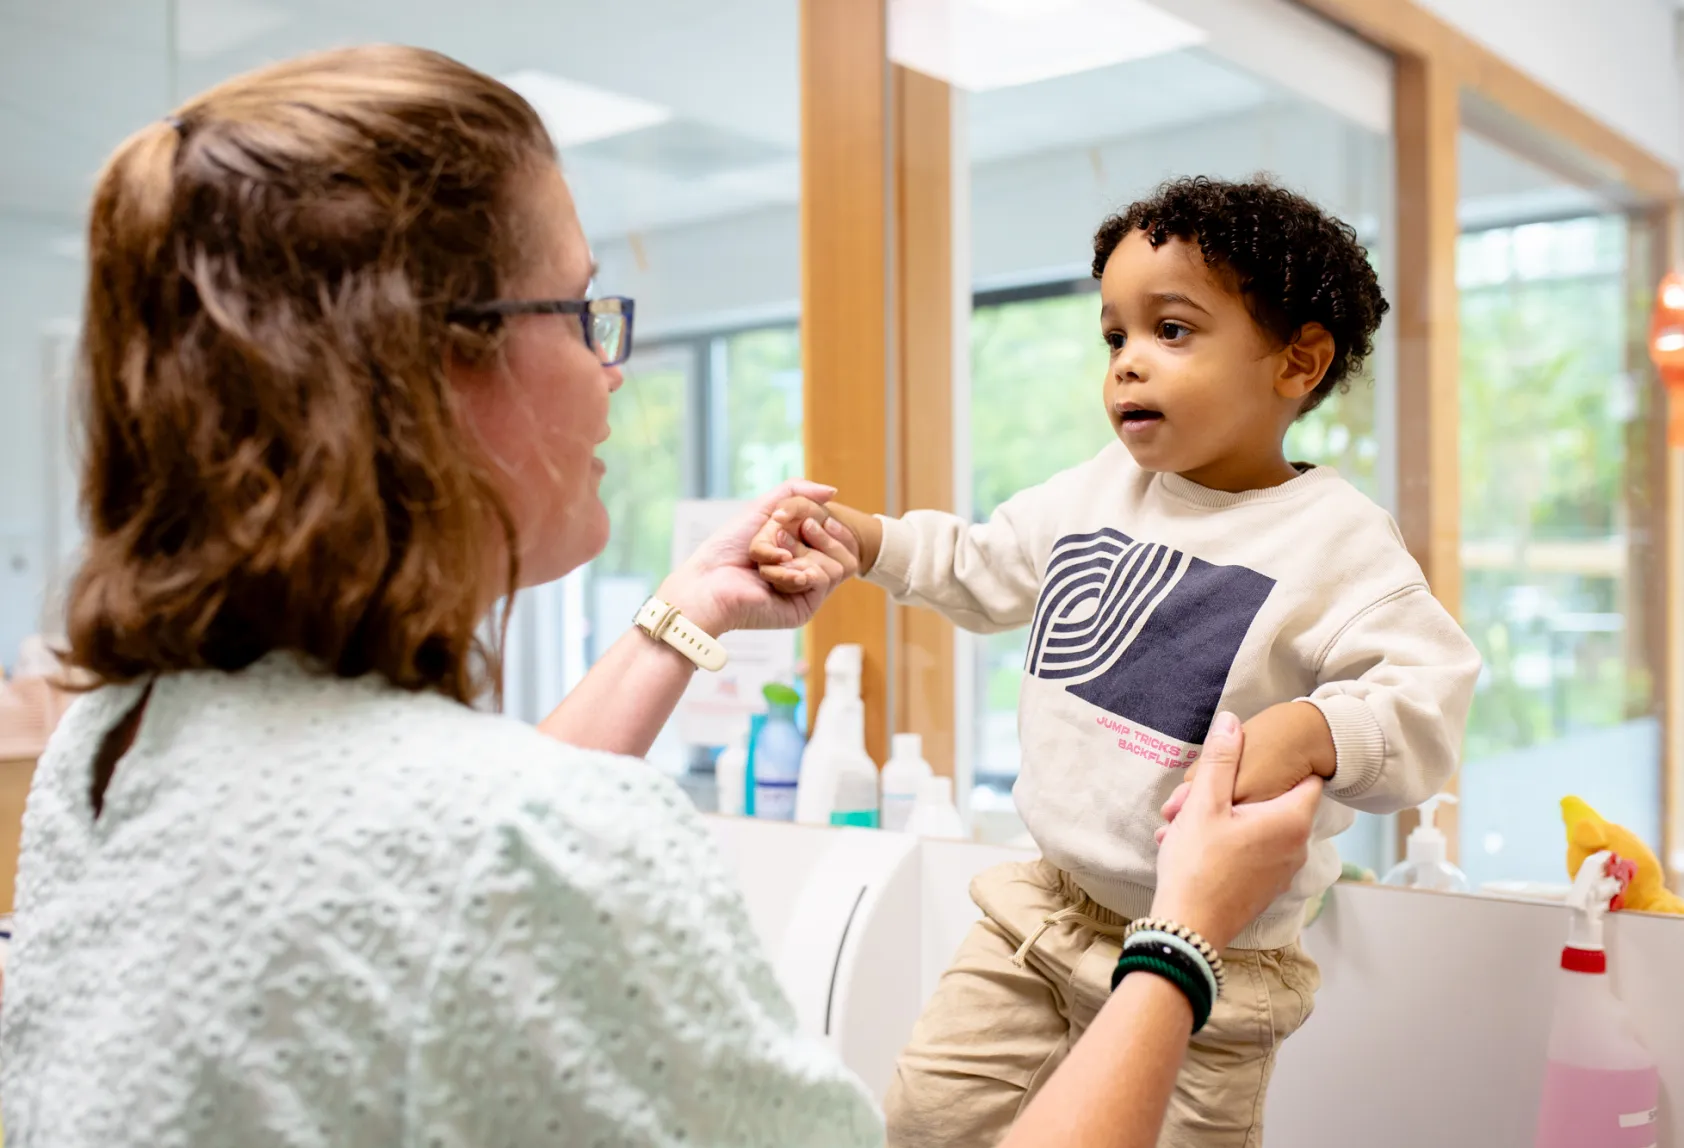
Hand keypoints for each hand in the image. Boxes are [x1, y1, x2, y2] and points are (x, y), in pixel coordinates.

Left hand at [657, 480, 859, 635]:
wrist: (709, 582)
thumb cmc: (728, 547)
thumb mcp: (764, 509)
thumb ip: (797, 492)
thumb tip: (834, 491)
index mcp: (802, 548)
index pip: (839, 534)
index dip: (832, 525)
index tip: (810, 520)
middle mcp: (808, 570)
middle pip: (845, 548)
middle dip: (815, 536)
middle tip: (781, 536)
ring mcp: (809, 591)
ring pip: (840, 565)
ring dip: (803, 554)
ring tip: (775, 558)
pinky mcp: (804, 608)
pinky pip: (824, 580)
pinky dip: (799, 572)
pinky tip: (775, 575)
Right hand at [1150, 712, 1322, 951]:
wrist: (1189, 930)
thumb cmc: (1197, 865)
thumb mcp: (1204, 804)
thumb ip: (1221, 760)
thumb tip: (1232, 720)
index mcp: (1291, 821)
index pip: (1308, 777)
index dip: (1286, 762)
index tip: (1260, 756)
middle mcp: (1297, 846)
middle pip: (1281, 801)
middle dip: (1247, 791)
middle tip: (1208, 789)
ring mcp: (1284, 871)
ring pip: (1266, 828)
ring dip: (1236, 818)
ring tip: (1195, 819)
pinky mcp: (1267, 889)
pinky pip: (1258, 852)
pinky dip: (1236, 842)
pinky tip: (1200, 844)